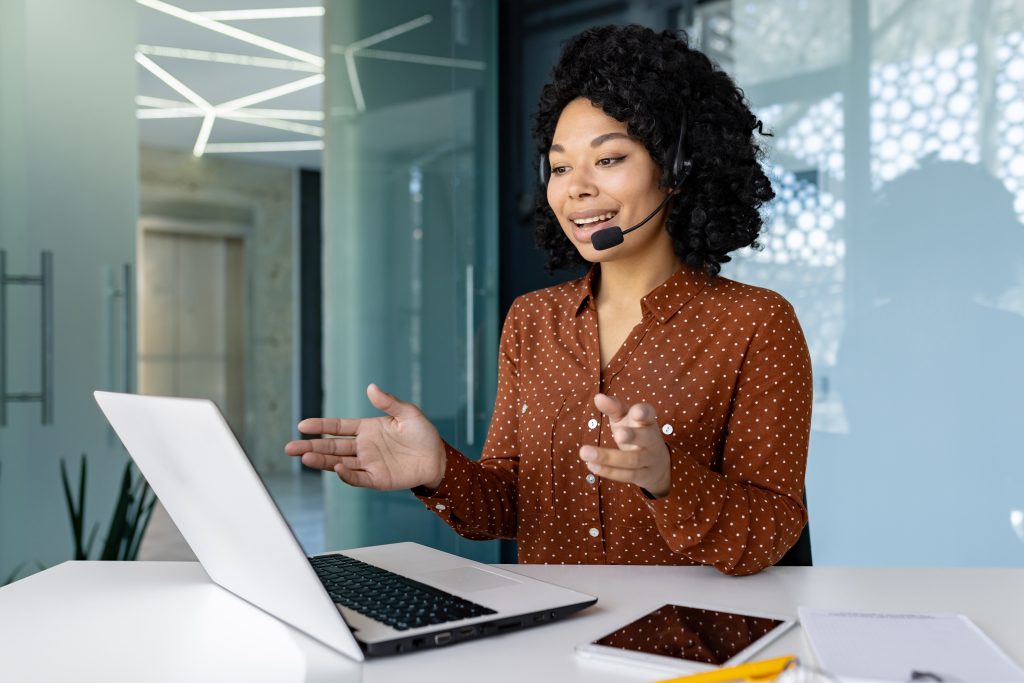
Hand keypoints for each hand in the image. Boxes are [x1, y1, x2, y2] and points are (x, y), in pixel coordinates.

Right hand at [284, 384, 445, 490]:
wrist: (438, 457)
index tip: (302, 426)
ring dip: (322, 460)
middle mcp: (364, 447)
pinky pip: (359, 478)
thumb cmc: (422, 434)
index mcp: (367, 429)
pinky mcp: (378, 478)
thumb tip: (371, 387)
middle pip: (332, 446)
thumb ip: (389, 402)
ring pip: (339, 462)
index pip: (338, 427)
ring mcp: (369, 463)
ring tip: (304, 457)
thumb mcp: (408, 413)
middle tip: (290, 448)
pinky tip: (337, 468)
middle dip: (311, 446)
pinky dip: (347, 475)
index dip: (320, 426)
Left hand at [579, 393, 671, 497]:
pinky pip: (626, 475)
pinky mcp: (644, 476)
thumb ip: (613, 407)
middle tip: (618, 434)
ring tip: (584, 452)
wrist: (657, 463)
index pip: (648, 414)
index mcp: (647, 421)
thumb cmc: (635, 431)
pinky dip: (608, 471)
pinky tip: (591, 465)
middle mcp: (652, 440)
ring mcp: (650, 459)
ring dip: (608, 457)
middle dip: (632, 436)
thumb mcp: (625, 417)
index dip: (644, 413)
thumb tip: (598, 397)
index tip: (636, 412)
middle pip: (645, 438)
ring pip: (632, 460)